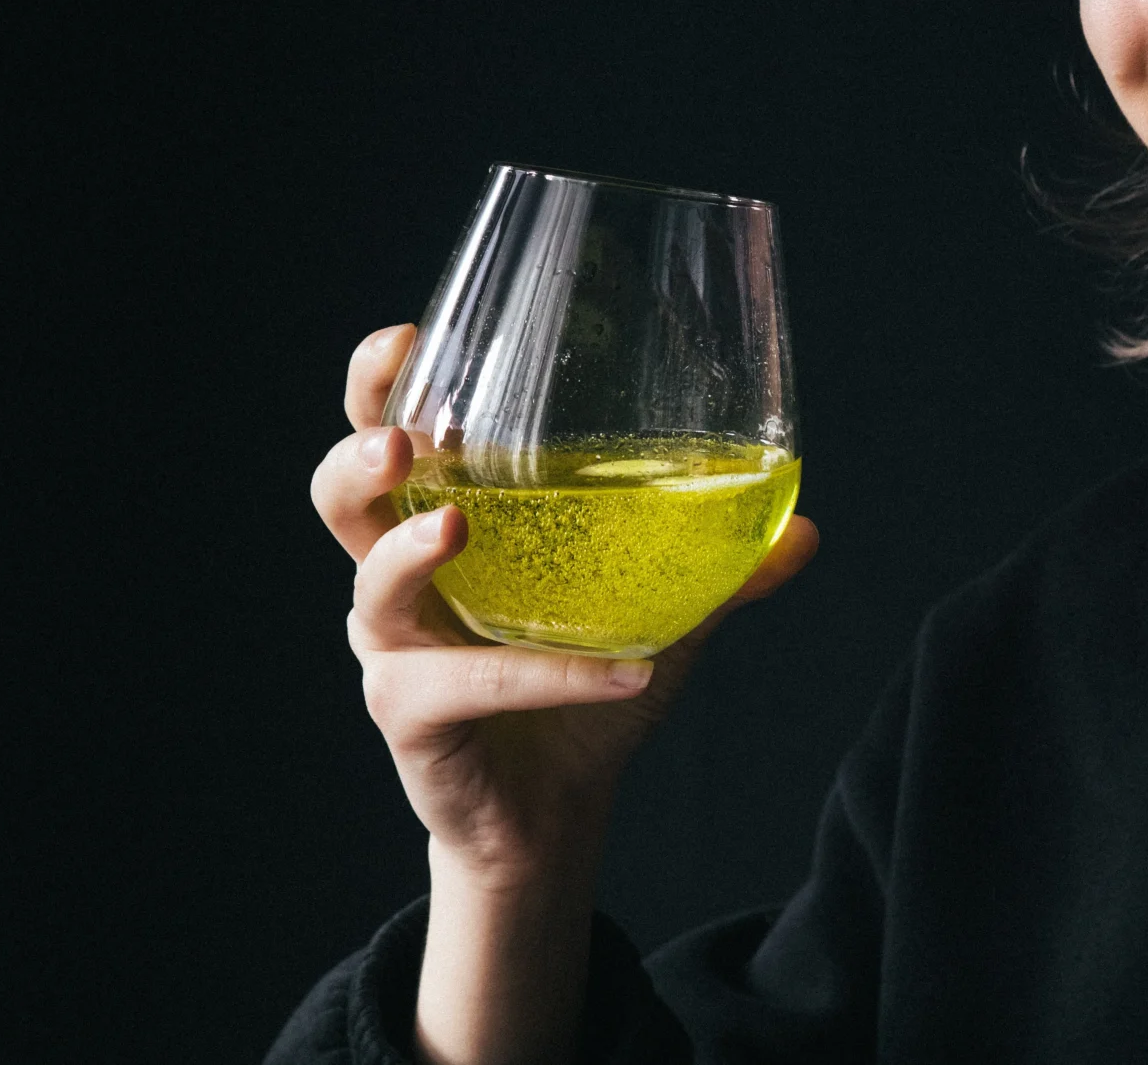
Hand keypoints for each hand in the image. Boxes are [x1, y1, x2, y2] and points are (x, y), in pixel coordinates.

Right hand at [311, 324, 820, 886]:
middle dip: (362, 456)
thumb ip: (721, 568)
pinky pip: (468, 685)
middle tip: (405, 438)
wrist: (558, 808)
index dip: (378, 387)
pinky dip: (547, 675)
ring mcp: (395, 651)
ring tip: (456, 527)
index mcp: (440, 524)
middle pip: (341, 499)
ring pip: (373, 590)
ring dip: (410, 552)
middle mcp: (399, 580)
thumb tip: (806, 529)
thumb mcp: (657, 611)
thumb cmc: (583, 686)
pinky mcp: (412, 718)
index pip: (385, 435)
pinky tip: (625, 671)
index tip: (407, 338)